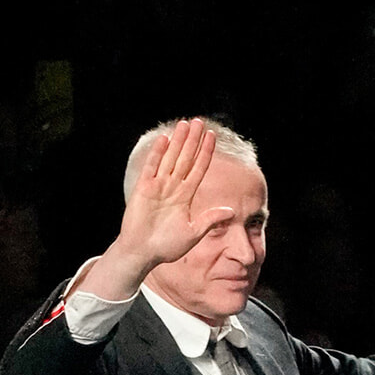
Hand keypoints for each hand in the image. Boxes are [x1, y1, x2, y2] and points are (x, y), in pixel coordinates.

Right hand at [80, 118, 233, 300]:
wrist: (142, 253)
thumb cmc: (166, 246)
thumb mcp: (193, 233)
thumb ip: (210, 220)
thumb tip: (231, 211)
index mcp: (185, 196)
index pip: (198, 169)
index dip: (205, 153)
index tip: (212, 137)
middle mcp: (172, 188)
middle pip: (185, 159)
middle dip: (192, 141)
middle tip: (199, 122)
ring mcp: (157, 186)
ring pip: (170, 158)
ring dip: (177, 142)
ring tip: (185, 124)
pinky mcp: (143, 188)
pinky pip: (152, 167)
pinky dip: (157, 154)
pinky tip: (165, 140)